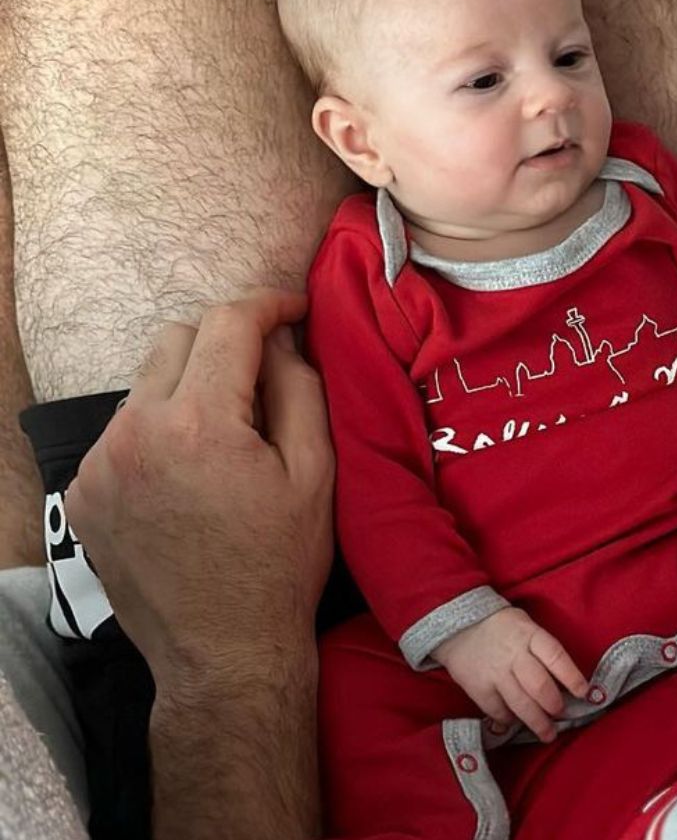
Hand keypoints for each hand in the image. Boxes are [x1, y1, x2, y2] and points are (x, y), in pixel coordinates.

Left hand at [64, 289, 333, 688]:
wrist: (224, 651)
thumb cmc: (282, 564)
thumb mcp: (316, 472)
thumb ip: (300, 388)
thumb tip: (282, 338)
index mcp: (199, 424)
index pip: (228, 322)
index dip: (269, 304)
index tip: (295, 310)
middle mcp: (135, 433)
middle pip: (177, 338)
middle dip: (226, 342)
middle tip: (267, 375)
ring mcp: (99, 465)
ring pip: (146, 383)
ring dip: (189, 388)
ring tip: (227, 436)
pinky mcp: (81, 494)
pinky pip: (123, 432)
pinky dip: (159, 432)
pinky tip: (190, 474)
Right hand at [432, 606, 589, 742]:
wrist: (459, 627)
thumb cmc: (503, 629)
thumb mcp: (527, 628)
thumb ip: (543, 651)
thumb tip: (565, 683)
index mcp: (530, 635)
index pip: (555, 656)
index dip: (572, 677)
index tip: (584, 692)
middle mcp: (513, 654)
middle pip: (539, 685)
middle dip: (554, 705)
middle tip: (560, 714)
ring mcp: (494, 672)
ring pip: (520, 703)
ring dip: (537, 722)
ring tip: (547, 734)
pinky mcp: (477, 687)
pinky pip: (498, 710)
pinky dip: (509, 720)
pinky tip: (516, 722)